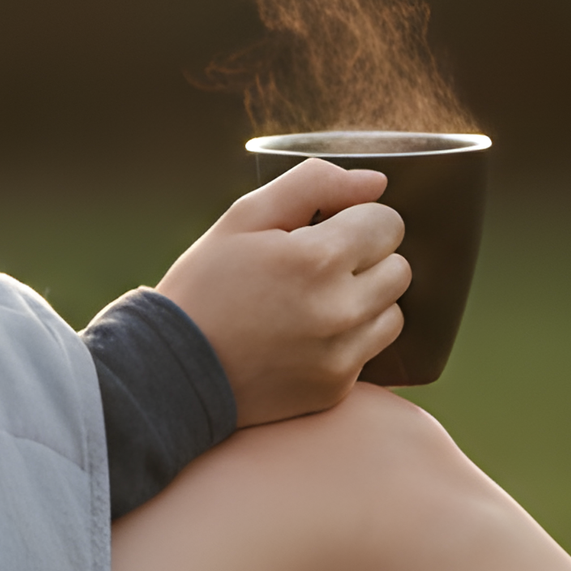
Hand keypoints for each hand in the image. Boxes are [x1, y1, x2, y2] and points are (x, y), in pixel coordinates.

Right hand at [154, 158, 408, 426]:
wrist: (171, 370)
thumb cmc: (206, 284)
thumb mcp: (244, 217)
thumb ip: (314, 184)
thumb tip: (375, 182)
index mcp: (317, 259)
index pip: (387, 223)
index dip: (356, 219)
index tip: (324, 230)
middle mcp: (340, 310)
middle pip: (398, 267)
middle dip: (366, 259)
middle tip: (318, 266)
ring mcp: (341, 355)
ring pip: (394, 312)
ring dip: (367, 301)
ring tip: (316, 301)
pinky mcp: (336, 387)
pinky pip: (371, 351)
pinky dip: (349, 339)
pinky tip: (306, 336)